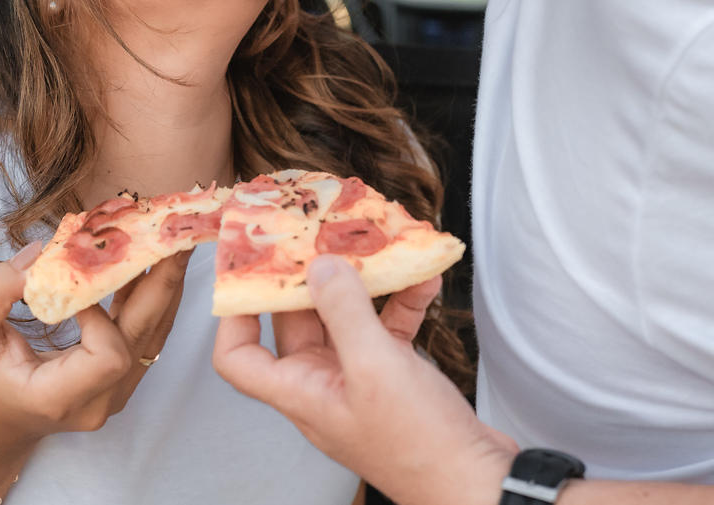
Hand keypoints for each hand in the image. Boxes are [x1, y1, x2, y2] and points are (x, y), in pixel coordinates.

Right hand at [0, 243, 191, 453]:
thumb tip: (42, 252)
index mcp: (61, 398)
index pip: (108, 356)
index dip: (101, 315)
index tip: (78, 284)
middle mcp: (101, 400)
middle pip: (146, 336)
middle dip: (163, 281)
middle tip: (175, 234)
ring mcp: (118, 391)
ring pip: (156, 332)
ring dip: (164, 284)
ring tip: (173, 239)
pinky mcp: (124, 375)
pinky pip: (147, 332)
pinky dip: (151, 295)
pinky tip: (153, 262)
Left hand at [213, 256, 517, 504]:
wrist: (477, 483)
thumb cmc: (421, 445)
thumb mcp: (376, 368)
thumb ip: (345, 312)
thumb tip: (320, 266)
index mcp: (301, 391)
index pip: (239, 357)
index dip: (235, 316)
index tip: (249, 272)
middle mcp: (322, 384)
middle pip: (296, 321)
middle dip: (309, 277)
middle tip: (318, 234)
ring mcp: (359, 379)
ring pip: (346, 317)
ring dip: (362, 282)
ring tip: (376, 246)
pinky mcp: (395, 376)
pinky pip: (388, 326)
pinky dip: (401, 300)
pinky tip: (421, 277)